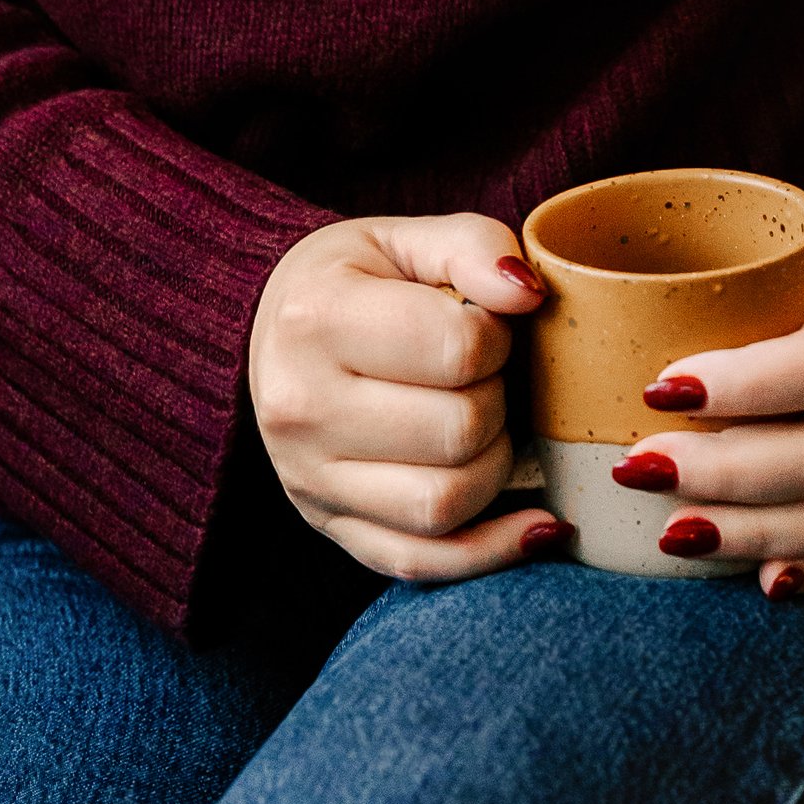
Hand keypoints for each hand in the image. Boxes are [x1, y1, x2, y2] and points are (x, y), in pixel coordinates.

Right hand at [246, 211, 559, 583]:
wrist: (266, 336)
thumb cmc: (350, 284)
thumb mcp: (402, 239)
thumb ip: (472, 246)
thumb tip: (529, 294)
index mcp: (317, 318)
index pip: (458, 348)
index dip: (497, 337)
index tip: (482, 326)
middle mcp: (301, 407)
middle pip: (459, 431)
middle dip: (498, 401)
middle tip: (483, 378)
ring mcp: (310, 479)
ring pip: (447, 504)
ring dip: (496, 466)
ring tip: (484, 428)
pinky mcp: (331, 528)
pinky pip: (424, 563)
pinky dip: (493, 551)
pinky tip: (536, 521)